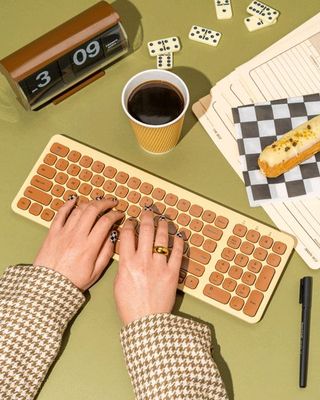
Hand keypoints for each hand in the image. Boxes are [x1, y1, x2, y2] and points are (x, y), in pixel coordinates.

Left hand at [34, 196, 123, 290]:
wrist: (48, 287)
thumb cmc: (73, 281)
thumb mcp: (96, 272)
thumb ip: (106, 253)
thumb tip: (113, 236)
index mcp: (89, 246)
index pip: (105, 222)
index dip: (115, 215)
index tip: (120, 214)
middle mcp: (77, 236)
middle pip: (93, 210)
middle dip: (105, 203)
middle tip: (112, 202)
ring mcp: (63, 232)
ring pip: (78, 210)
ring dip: (90, 203)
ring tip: (97, 202)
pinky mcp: (52, 233)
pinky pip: (60, 214)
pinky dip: (68, 204)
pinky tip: (74, 199)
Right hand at [114, 208, 183, 325]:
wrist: (146, 322)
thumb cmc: (130, 306)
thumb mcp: (119, 283)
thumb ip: (124, 265)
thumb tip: (129, 251)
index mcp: (127, 263)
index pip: (127, 235)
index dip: (129, 224)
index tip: (131, 220)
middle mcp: (143, 261)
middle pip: (146, 231)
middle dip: (147, 218)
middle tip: (148, 211)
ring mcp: (159, 266)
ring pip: (162, 238)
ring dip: (163, 225)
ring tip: (163, 219)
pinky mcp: (172, 273)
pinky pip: (177, 253)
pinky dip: (178, 242)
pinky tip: (178, 235)